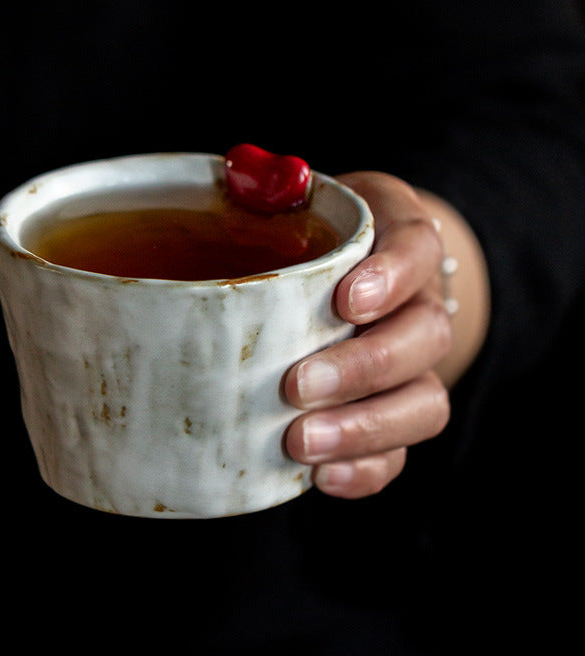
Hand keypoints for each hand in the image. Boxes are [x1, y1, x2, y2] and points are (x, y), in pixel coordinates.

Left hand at [284, 172, 452, 498]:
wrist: (355, 275)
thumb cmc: (312, 235)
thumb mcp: (295, 200)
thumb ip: (265, 190)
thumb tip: (230, 177)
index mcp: (397, 238)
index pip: (416, 247)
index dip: (391, 276)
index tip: (347, 299)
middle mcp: (418, 304)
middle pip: (424, 336)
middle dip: (362, 367)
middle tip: (296, 384)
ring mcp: (413, 366)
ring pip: (422, 403)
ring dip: (364, 428)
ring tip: (299, 442)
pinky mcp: (394, 412)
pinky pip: (401, 451)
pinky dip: (366, 468)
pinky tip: (320, 477)